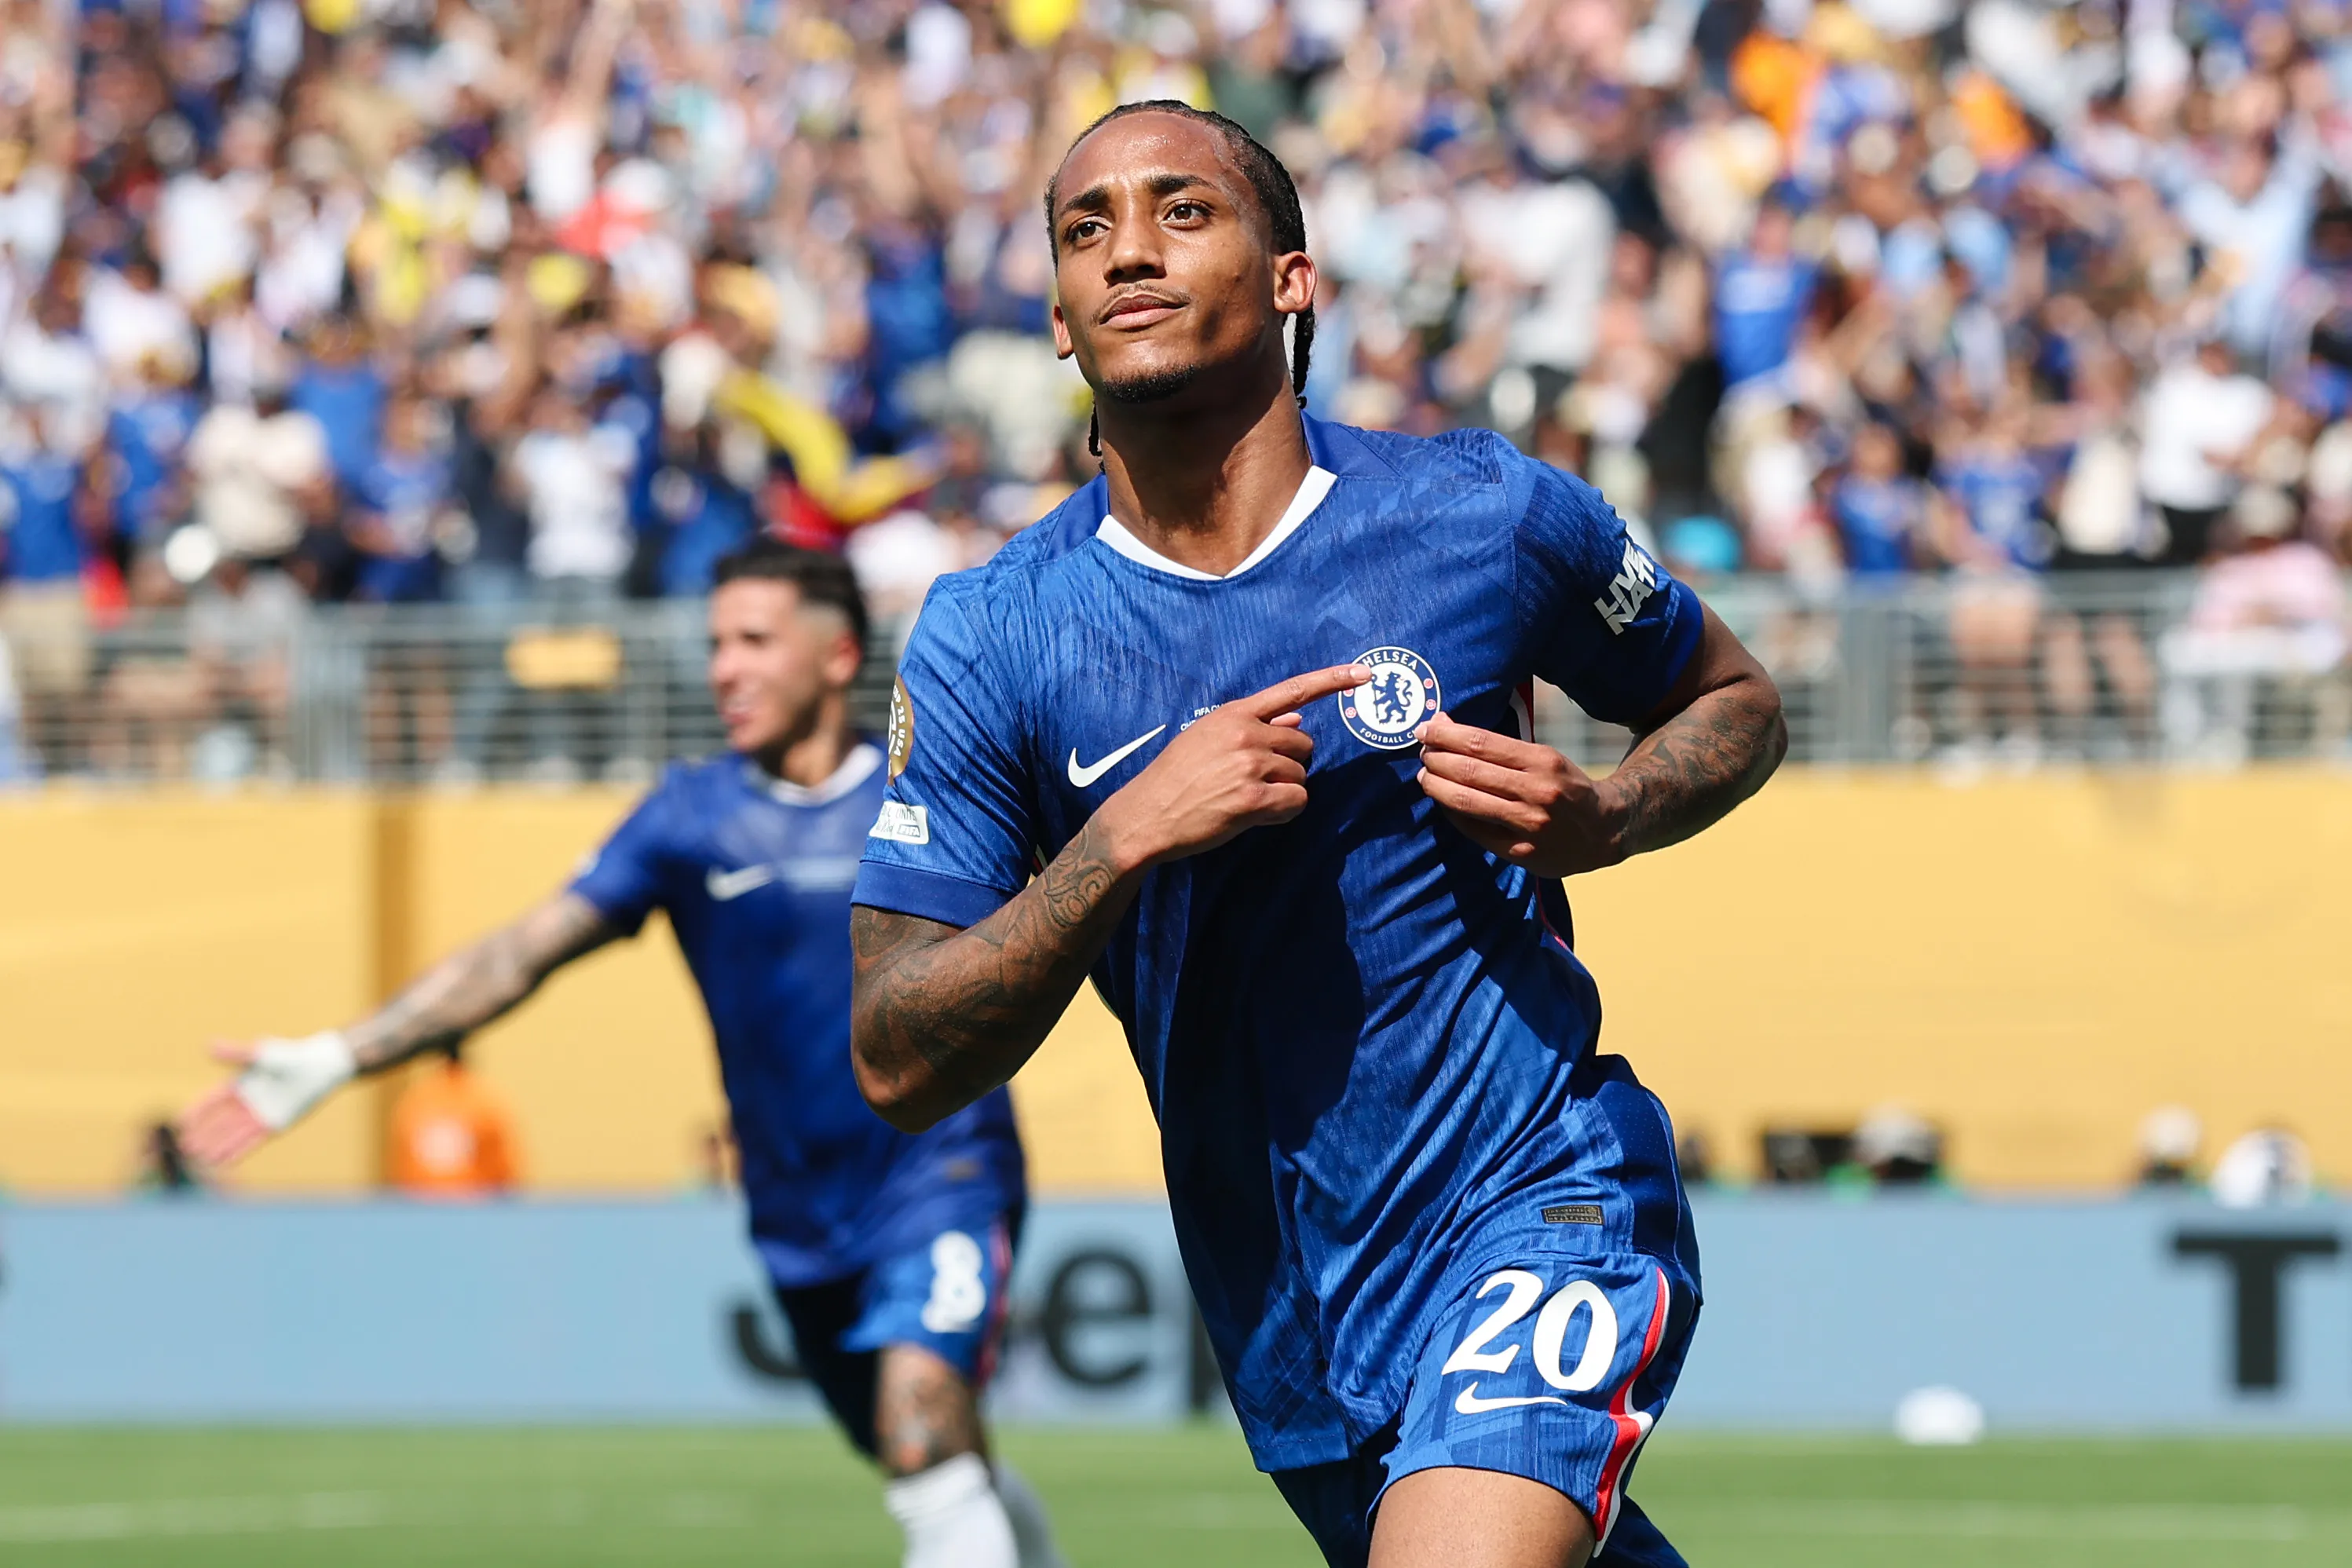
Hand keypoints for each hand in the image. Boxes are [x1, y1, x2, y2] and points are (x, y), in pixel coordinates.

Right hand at [175, 1032, 357, 1167]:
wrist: (319, 1068)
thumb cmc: (291, 1057)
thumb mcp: (260, 1056)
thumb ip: (235, 1054)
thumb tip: (209, 1046)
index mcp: (240, 1085)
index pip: (212, 1101)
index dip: (197, 1112)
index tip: (182, 1123)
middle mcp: (248, 1102)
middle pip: (220, 1122)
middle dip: (203, 1135)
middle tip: (185, 1148)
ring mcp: (260, 1115)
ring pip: (233, 1134)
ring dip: (217, 1146)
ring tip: (201, 1159)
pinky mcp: (274, 1125)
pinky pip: (252, 1141)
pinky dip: (238, 1151)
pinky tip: (225, 1162)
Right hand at [1099, 663, 1370, 867]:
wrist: (1147, 813)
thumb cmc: (1176, 777)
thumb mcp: (1207, 737)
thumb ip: (1253, 726)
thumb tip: (1297, 717)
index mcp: (1235, 713)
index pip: (1293, 690)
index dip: (1332, 680)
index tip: (1364, 673)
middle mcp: (1246, 733)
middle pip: (1303, 745)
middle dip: (1289, 765)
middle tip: (1256, 781)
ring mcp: (1250, 764)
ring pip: (1300, 776)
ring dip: (1284, 792)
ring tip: (1248, 800)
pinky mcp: (1252, 798)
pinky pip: (1296, 802)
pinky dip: (1285, 812)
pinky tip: (1259, 815)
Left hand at [1414, 711, 1627, 876]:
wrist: (1604, 831)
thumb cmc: (1565, 786)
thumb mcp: (1544, 757)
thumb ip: (1499, 747)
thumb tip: (1445, 723)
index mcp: (1542, 761)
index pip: (1481, 743)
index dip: (1446, 735)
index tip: (1425, 728)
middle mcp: (1536, 792)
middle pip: (1469, 771)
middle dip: (1436, 759)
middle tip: (1421, 752)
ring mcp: (1529, 825)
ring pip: (1468, 802)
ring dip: (1437, 786)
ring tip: (1424, 776)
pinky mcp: (1521, 852)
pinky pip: (1474, 831)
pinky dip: (1453, 814)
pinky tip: (1443, 802)